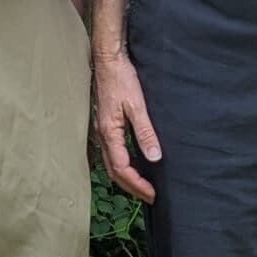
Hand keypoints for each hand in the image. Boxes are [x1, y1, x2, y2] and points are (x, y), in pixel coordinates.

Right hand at [92, 49, 161, 202]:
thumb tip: (154, 157)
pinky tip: (133, 162)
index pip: (122, 169)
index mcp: (109, 133)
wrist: (108, 59)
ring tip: (141, 185)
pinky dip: (122, 164)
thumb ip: (145, 132)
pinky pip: (111, 152)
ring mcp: (101, 130)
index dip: (137, 184)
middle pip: (114, 171)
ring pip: (111, 163)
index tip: (153, 194)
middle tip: (148, 197)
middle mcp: (102, 135)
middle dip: (131, 187)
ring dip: (126, 177)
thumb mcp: (137, 105)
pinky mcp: (105, 123)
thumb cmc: (121, 78)